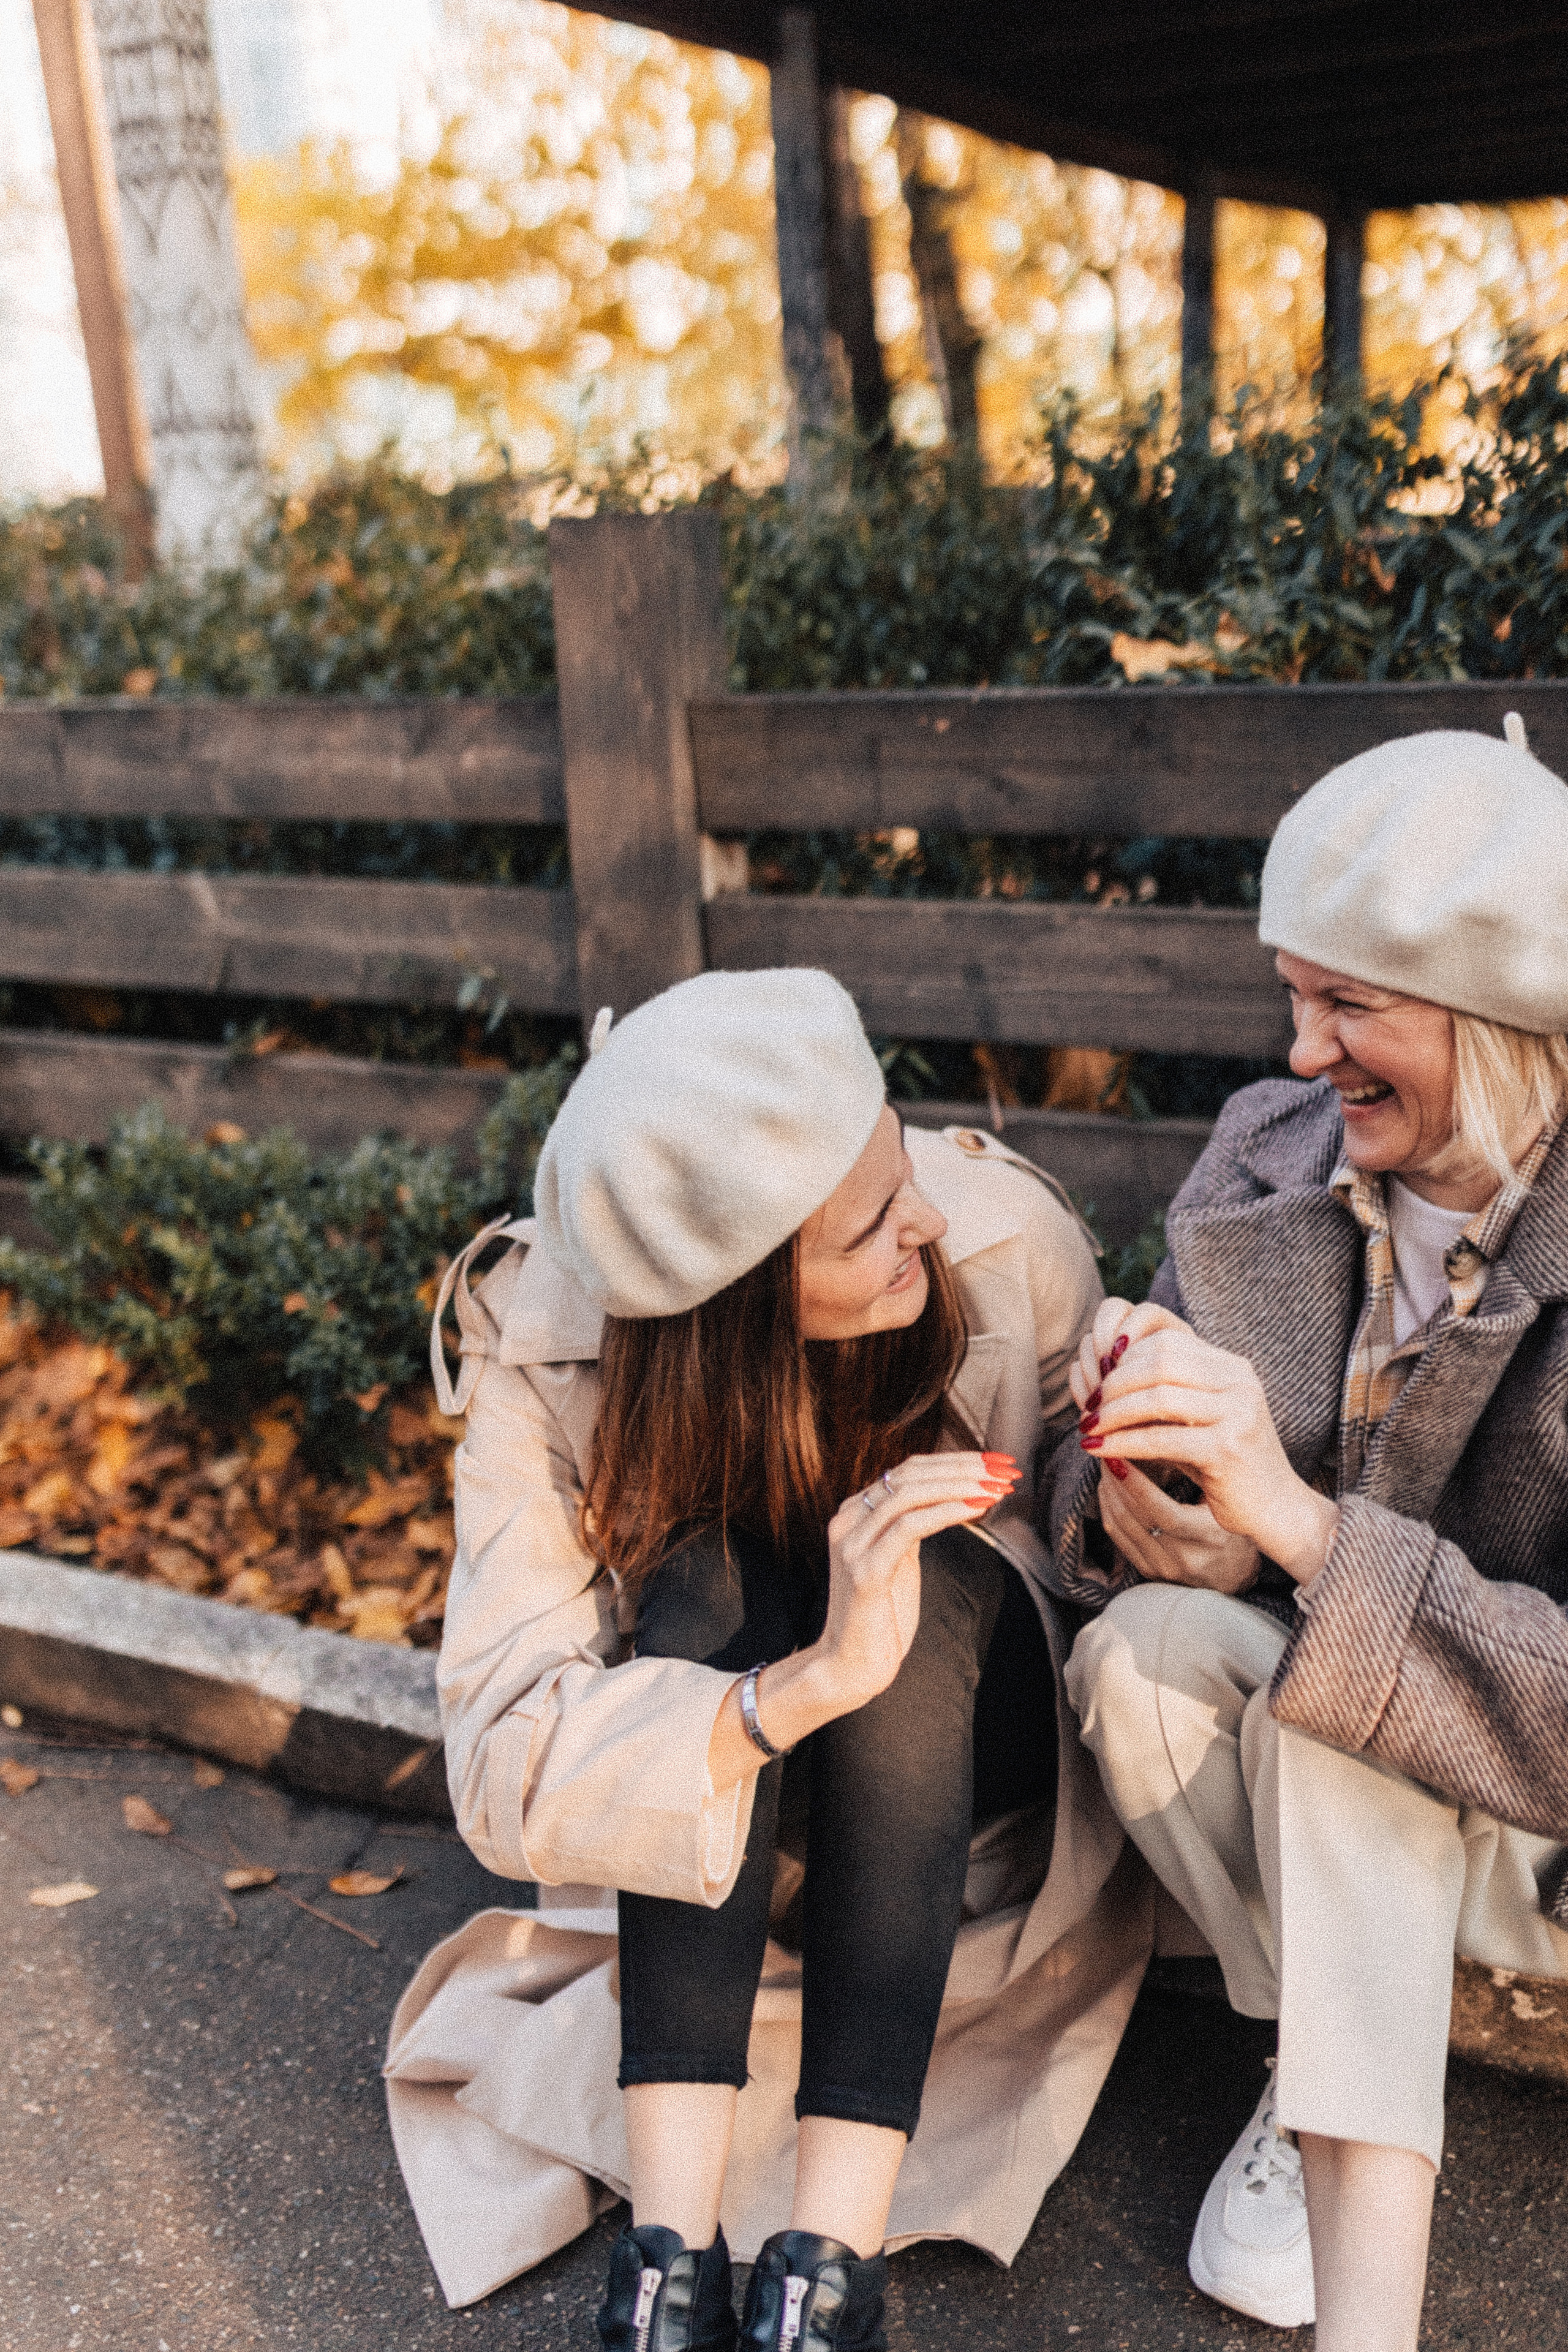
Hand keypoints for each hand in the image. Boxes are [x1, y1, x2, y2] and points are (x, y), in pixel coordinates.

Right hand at [707, 1448, 1019, 1791]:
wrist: (850, 1665)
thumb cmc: (880, 1616)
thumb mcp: (899, 1561)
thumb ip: (912, 1526)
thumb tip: (953, 1498)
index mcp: (857, 1513)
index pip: (909, 1469)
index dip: (955, 1461)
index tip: (995, 1463)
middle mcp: (849, 1520)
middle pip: (911, 1474)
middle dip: (964, 1468)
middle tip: (1005, 1470)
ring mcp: (853, 1544)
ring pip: (909, 1493)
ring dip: (960, 1486)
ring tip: (996, 1487)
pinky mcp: (864, 1570)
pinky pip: (908, 1527)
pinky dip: (945, 1512)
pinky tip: (975, 1508)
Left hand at [1071, 1297, 1338, 1584]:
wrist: (1276, 1508)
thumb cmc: (1227, 1464)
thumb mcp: (1198, 1419)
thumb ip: (1164, 1394)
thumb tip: (1102, 1381)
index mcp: (1234, 1367)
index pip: (1168, 1340)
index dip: (1125, 1358)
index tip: (1098, 1381)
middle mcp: (1239, 1382)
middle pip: (1159, 1361)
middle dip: (1115, 1383)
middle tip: (1088, 1406)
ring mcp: (1237, 1414)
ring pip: (1157, 1397)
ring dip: (1113, 1413)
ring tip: (1088, 1428)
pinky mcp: (1226, 1449)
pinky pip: (1160, 1439)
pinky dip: (1123, 1443)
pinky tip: (1100, 1451)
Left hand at [1097, 1453, 1261, 1592]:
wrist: (1234, 1576)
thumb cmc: (1235, 1530)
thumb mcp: (1227, 1503)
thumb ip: (1200, 1476)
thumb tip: (1162, 1437)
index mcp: (1210, 1538)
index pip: (1164, 1513)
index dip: (1136, 1485)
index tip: (1120, 1455)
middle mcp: (1185, 1558)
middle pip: (1136, 1518)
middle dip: (1116, 1482)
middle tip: (1106, 1450)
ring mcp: (1164, 1569)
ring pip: (1121, 1528)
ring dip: (1108, 1494)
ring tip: (1106, 1465)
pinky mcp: (1148, 1572)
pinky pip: (1118, 1539)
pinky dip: (1108, 1511)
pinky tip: (1107, 1489)